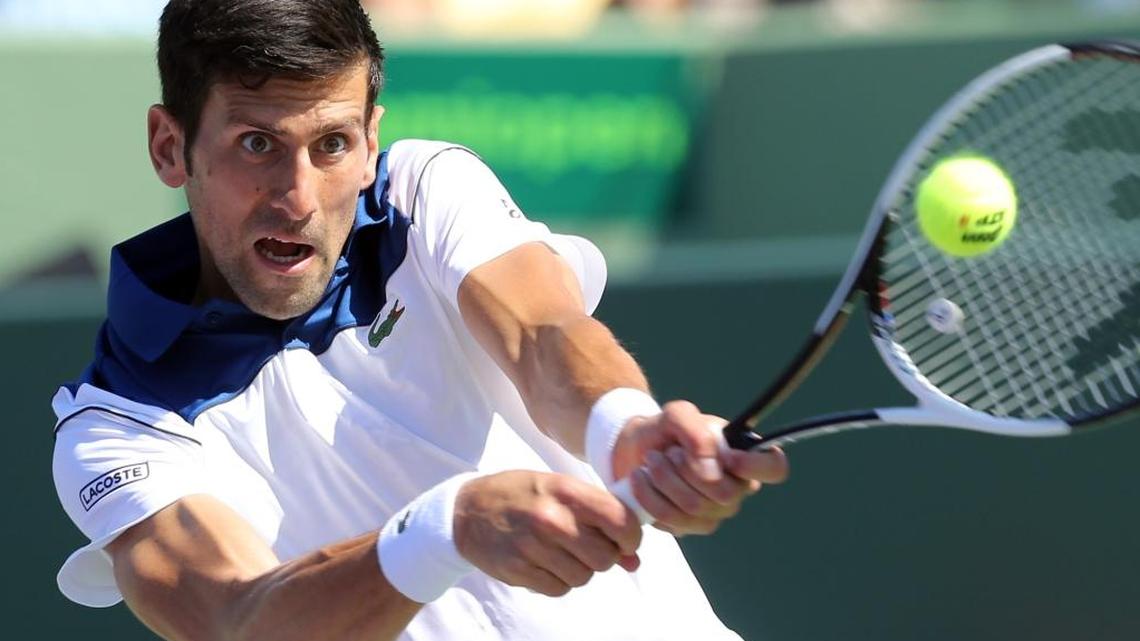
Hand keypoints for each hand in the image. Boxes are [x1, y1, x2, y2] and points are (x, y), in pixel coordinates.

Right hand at [452, 471, 642, 596]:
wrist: (467, 510)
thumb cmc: (521, 495)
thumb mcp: (560, 490)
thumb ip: (599, 517)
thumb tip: (633, 560)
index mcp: (566, 491)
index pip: (621, 521)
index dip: (631, 537)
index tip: (625, 540)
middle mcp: (551, 518)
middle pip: (605, 557)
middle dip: (604, 556)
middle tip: (589, 546)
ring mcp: (533, 547)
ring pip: (584, 577)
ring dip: (580, 569)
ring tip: (562, 552)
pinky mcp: (518, 570)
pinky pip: (559, 588)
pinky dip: (558, 580)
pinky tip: (545, 562)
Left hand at [610, 401, 788, 534]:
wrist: (634, 448)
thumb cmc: (665, 430)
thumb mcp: (677, 414)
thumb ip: (696, 431)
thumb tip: (713, 471)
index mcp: (744, 456)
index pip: (775, 468)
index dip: (757, 467)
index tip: (729, 458)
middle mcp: (735, 488)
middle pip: (725, 494)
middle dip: (687, 470)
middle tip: (668, 452)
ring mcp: (713, 512)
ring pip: (694, 508)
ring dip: (664, 480)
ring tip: (651, 461)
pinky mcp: (687, 527)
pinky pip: (672, 521)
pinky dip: (650, 496)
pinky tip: (641, 480)